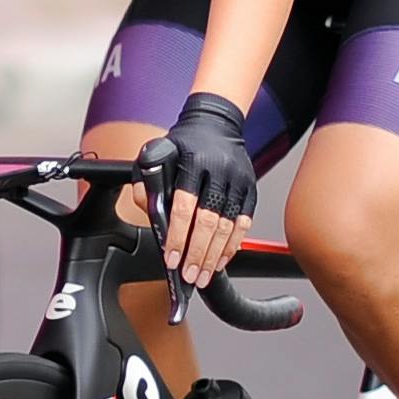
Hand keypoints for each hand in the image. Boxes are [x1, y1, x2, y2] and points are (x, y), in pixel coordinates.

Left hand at [140, 91, 258, 291]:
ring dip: (215, 255)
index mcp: (193, 161)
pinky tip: (220, 260)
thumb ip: (147, 183)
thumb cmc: (184, 143)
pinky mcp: (251, 190)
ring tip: (202, 275)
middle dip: (197, 253)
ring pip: (229, 226)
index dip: (178, 235)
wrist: (217, 123)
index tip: (171, 258)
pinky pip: (243, 224)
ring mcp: (239, 181)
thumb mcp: (157, 154)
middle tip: (188, 275)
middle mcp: (219, 171)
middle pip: (209, 221)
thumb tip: (148, 212)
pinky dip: (232, 246)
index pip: (185, 206)